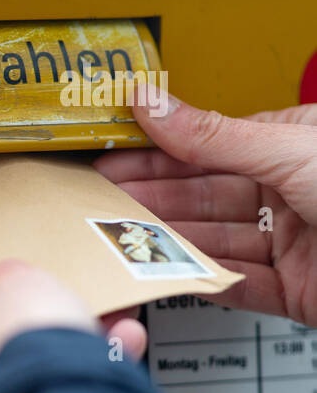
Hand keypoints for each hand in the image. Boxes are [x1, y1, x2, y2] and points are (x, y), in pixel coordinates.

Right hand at [95, 98, 316, 322]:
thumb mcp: (287, 150)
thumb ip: (210, 135)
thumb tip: (149, 100)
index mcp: (294, 146)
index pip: (209, 147)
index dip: (156, 153)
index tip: (108, 158)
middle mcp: (292, 193)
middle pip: (205, 196)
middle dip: (151, 199)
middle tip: (96, 202)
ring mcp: (293, 243)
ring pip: (215, 240)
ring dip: (168, 239)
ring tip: (120, 238)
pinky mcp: (297, 292)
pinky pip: (238, 284)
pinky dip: (203, 280)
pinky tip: (168, 272)